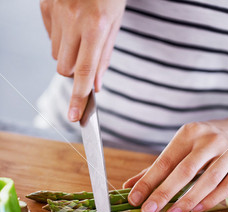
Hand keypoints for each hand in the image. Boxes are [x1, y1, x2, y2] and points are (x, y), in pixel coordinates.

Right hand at [40, 0, 125, 120]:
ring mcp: (56, 11)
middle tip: (84, 60)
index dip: (79, 97)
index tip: (74, 116)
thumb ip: (105, 57)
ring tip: (79, 35)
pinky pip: (48, 35)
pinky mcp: (45, 5)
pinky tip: (69, 24)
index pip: (85, 72)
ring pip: (55, 54)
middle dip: (73, 73)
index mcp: (96, 26)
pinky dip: (59, 37)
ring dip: (66, 54)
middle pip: (64, 68)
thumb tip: (96, 87)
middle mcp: (74, 20)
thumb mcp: (115, 23)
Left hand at [124, 116, 227, 211]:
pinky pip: (226, 187)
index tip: (134, 199)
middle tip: (149, 211)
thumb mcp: (181, 149)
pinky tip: (196, 210)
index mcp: (190, 133)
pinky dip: (211, 200)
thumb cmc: (204, 146)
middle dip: (164, 193)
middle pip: (185, 171)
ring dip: (188, 201)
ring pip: (207, 180)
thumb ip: (156, 169)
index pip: (165, 160)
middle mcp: (210, 140)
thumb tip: (128, 187)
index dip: (148, 181)